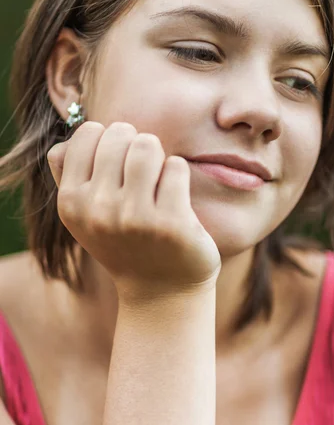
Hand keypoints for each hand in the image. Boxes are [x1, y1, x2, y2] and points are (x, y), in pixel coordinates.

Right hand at [47, 121, 220, 298]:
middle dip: (136, 145)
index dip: (109, 140)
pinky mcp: (170, 223)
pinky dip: (179, 175)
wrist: (161, 292)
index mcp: (71, 202)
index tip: (119, 163)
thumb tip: (63, 144)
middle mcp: (97, 210)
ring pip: (147, 145)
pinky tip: (176, 198)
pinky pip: (176, 167)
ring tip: (159, 179)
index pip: (88, 132)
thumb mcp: (87, 214)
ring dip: (158, 157)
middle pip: (120, 133)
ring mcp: (134, 217)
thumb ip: (69, 175)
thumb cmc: (126, 241)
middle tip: (144, 173)